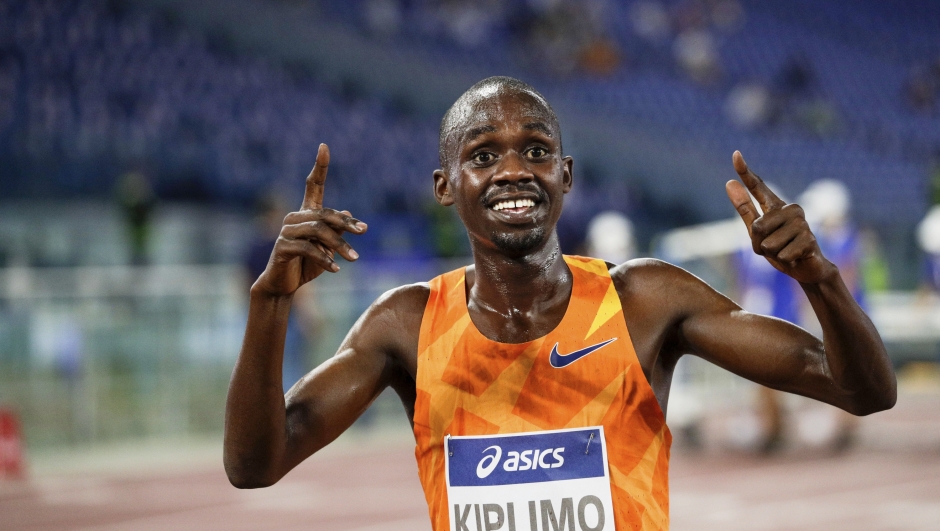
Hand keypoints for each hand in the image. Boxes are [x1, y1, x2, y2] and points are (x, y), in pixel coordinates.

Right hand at [253, 144, 366, 296]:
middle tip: (364, 231)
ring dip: (339, 246)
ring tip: (355, 259)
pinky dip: (324, 259)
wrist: (284, 284)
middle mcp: (294, 217)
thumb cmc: (307, 264)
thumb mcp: (328, 248)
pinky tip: (335, 269)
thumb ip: (337, 231)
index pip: (313, 185)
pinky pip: (308, 249)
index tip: (324, 146)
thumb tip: (349, 213)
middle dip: (346, 223)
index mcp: (306, 214)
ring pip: (319, 231)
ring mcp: (286, 231)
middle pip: (325, 213)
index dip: (319, 166)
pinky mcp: (282, 246)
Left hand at [725, 151, 835, 283]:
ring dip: (772, 254)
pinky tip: (794, 257)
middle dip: (759, 244)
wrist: (806, 268)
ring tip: (785, 251)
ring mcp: (802, 223)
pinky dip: (783, 260)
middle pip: (756, 227)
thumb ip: (744, 208)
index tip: (735, 154)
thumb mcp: (756, 232)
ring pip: (768, 244)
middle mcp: (791, 209)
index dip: (745, 171)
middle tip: (774, 247)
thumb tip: (729, 183)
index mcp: (775, 206)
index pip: (758, 186)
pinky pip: (781, 254)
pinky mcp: (810, 239)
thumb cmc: (779, 248)